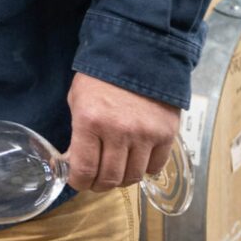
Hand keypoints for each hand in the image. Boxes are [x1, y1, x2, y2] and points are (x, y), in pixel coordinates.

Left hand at [61, 72, 179, 191]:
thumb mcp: (77, 101)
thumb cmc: (100, 79)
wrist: (137, 55)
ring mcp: (145, 134)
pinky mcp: (166, 134)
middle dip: (99, 185)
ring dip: (122, 179)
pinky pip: (155, 167)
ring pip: (133, 176)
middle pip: (109, 178)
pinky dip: (144, 169)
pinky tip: (136, 159)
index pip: (84, 169)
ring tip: (116, 171)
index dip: (79, 182)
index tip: (78, 182)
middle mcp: (118, 131)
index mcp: (89, 121)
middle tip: (96, 181)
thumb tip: (73, 164)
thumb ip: (77, 134)